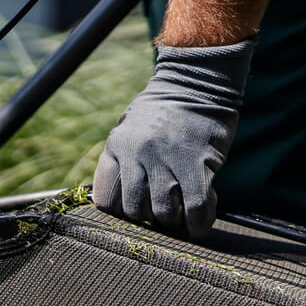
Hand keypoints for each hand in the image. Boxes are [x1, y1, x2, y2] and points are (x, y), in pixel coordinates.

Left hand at [91, 40, 254, 238]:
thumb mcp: (129, 129)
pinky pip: (195, 207)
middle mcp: (137, 153)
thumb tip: (118, 202)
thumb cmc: (164, 111)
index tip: (135, 210)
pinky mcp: (197, 163)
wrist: (197, 81)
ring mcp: (167, 159)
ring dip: (174, 222)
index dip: (120, 211)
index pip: (105, 199)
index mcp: (117, 145)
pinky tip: (200, 224)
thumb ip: (122, 160)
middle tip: (162, 214)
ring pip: (163, 212)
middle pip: (134, 210)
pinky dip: (198, 223)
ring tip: (181, 216)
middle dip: (148, 219)